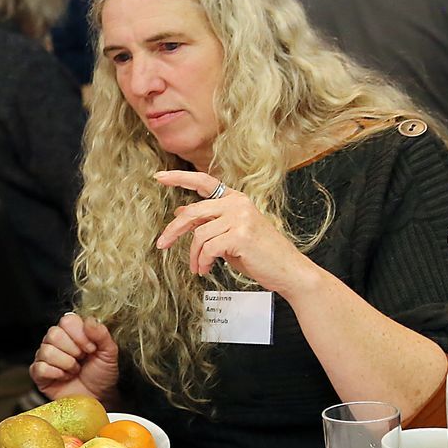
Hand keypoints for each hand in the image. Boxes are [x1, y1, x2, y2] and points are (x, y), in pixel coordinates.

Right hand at [30, 312, 120, 404]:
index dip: (80, 335)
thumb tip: (89, 321)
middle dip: (73, 351)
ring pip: (47, 351)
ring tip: (74, 370)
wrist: (98, 398)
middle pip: (54, 334)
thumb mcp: (109, 353)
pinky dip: (56, 374)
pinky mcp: (38, 373)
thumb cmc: (102, 375)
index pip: (67, 321)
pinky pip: (40, 367)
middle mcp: (56, 341)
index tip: (91, 348)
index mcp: (72, 332)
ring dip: (66, 364)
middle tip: (81, 360)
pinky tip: (64, 377)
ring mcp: (45, 356)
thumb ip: (102, 334)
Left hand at [153, 171, 318, 296]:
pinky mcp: (240, 235)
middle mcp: (238, 204)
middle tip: (162, 244)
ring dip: (193, 255)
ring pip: (198, 234)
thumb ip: (209, 220)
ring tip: (198, 266)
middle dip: (173, 231)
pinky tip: (205, 269)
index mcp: (236, 199)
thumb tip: (179, 212)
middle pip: (192, 212)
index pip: (204, 181)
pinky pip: (207, 248)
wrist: (288, 270)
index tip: (159, 176)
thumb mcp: (230, 233)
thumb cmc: (259, 253)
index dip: (179, 178)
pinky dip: (202, 262)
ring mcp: (240, 218)